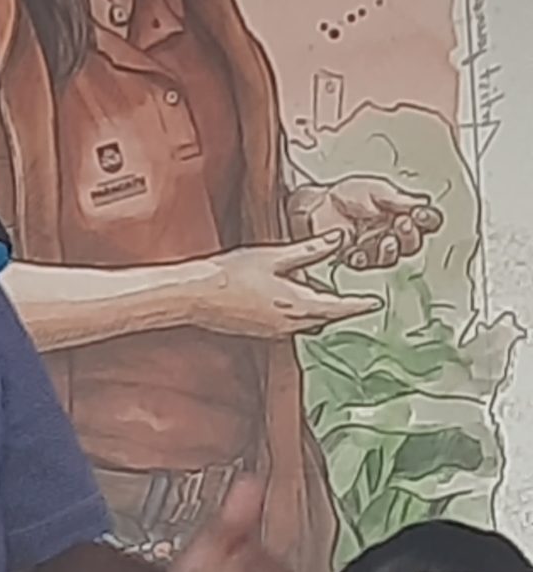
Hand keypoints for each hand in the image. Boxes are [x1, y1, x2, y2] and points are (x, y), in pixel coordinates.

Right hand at [191, 238, 382, 337]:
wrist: (196, 296)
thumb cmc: (232, 274)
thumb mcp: (275, 256)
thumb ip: (311, 250)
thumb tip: (339, 239)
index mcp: (298, 304)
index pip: (340, 307)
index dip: (359, 304)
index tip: (375, 303)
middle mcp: (290, 323)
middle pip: (325, 318)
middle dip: (340, 308)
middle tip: (356, 300)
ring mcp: (273, 331)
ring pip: (307, 322)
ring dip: (318, 312)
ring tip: (326, 299)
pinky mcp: (259, 331)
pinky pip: (289, 325)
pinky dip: (298, 315)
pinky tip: (291, 302)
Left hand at [288, 176, 441, 270]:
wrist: (315, 203)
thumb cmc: (346, 194)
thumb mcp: (376, 189)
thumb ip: (397, 198)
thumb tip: (421, 202)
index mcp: (404, 215)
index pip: (427, 222)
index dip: (427, 220)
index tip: (420, 213)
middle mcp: (392, 234)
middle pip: (411, 244)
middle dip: (410, 236)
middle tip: (403, 224)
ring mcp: (373, 248)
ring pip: (389, 257)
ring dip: (390, 249)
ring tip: (385, 239)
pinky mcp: (353, 258)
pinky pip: (362, 263)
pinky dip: (362, 257)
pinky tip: (358, 250)